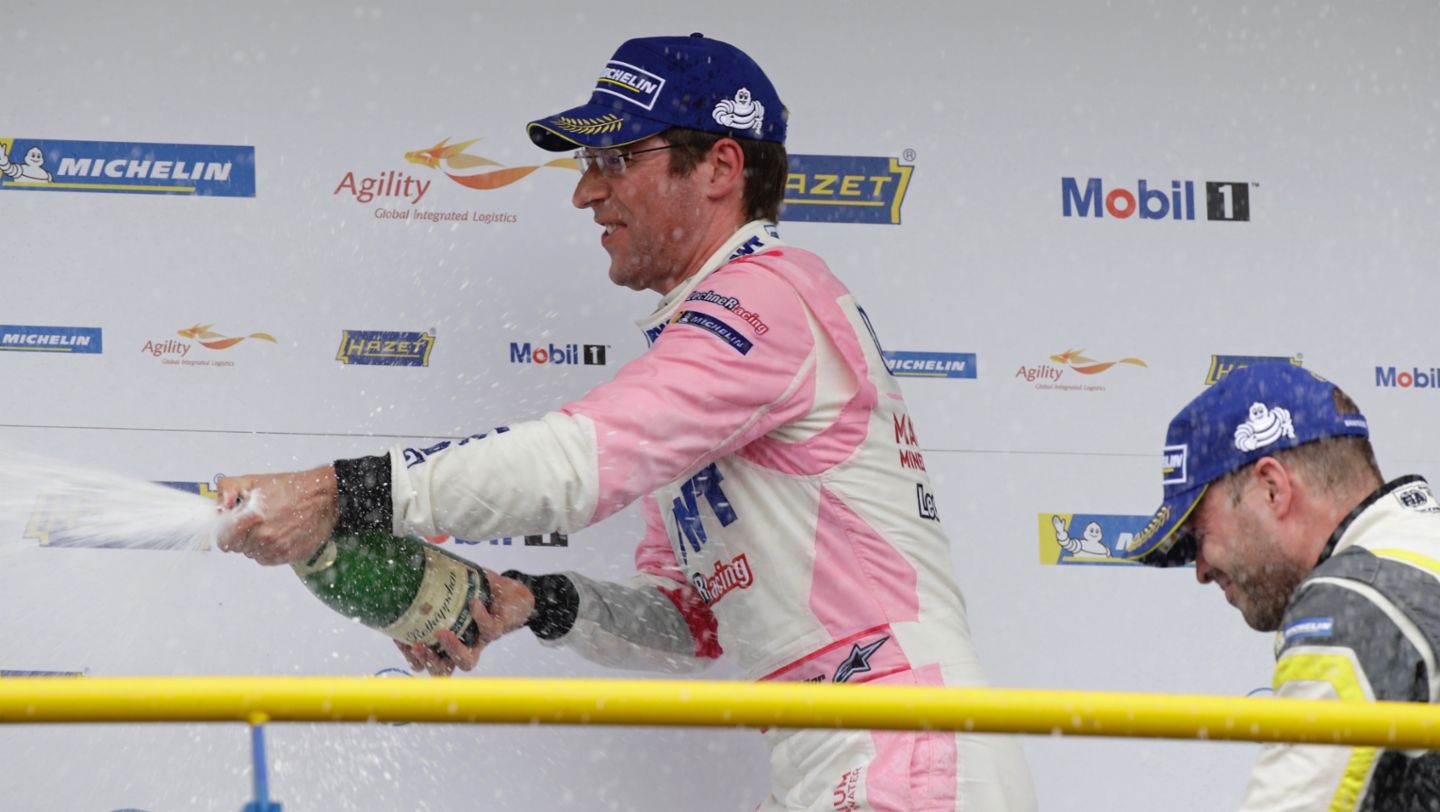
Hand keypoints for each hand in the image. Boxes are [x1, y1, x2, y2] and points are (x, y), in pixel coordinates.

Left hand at [216, 465, 338, 565]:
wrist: (324, 496)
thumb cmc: (291, 487)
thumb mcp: (254, 480)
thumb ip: (228, 489)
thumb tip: (218, 507)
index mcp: (252, 518)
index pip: (225, 542)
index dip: (228, 533)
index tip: (234, 527)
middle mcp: (264, 537)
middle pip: (239, 549)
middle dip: (243, 537)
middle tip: (257, 522)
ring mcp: (278, 548)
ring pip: (254, 555)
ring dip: (258, 545)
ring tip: (272, 527)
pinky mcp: (291, 555)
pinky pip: (270, 560)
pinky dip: (271, 551)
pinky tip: (280, 535)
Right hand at [395, 569, 536, 675]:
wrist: (515, 596)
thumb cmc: (481, 595)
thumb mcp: (457, 590)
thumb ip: (437, 583)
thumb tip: (411, 563)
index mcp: (448, 640)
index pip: (426, 660)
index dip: (413, 657)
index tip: (400, 639)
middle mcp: (463, 645)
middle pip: (442, 670)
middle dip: (428, 662)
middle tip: (418, 645)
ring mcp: (480, 640)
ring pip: (467, 661)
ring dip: (452, 650)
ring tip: (441, 633)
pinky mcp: (498, 628)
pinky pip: (489, 629)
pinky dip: (480, 617)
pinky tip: (473, 603)